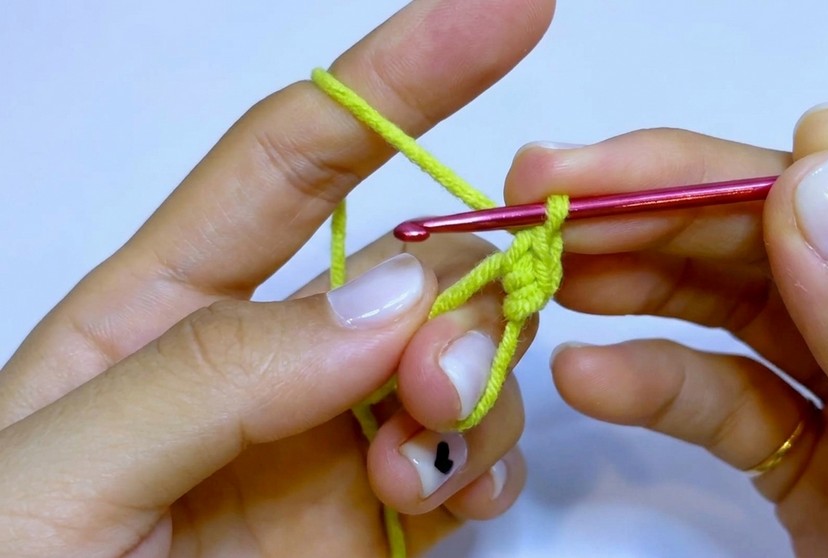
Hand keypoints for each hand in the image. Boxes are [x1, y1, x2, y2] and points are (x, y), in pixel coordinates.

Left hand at [0, 1, 554, 555]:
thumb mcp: (56, 476)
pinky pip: (466, 459)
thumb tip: (387, 304)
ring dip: (475, 387)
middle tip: (432, 388)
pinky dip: (486, 462)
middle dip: (457, 295)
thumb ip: (212, 378)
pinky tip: (450, 494)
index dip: (404, 75)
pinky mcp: (368, 523)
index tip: (509, 10)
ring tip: (421, 460)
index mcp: (157, 312)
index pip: (297, 159)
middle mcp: (258, 364)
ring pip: (457, 360)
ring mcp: (321, 443)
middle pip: (407, 268)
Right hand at [505, 68, 827, 555]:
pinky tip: (587, 375)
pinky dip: (651, 383)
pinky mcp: (810, 461)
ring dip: (642, 271)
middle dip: (689, 190)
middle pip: (812, 219)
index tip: (817, 138)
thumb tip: (818, 187)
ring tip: (550, 256)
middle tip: (566, 182)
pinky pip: (725, 401)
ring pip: (745, 298)